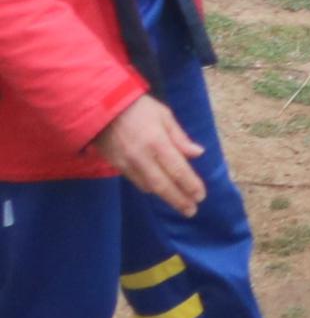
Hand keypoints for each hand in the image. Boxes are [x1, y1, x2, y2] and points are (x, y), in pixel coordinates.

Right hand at [92, 93, 203, 212]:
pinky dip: (149, 187)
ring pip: (148, 186)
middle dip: (178, 200)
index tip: (201, 196)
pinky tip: (159, 189)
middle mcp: (141, 156)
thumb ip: (180, 137)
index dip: (190, 185)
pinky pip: (135, 181)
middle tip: (191, 211)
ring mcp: (126, 163)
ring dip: (164, 196)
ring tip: (179, 203)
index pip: (178, 170)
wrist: (99, 107)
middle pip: (163, 185)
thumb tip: (197, 153)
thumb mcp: (164, 115)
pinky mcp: (115, 165)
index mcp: (157, 142)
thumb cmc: (138, 107)